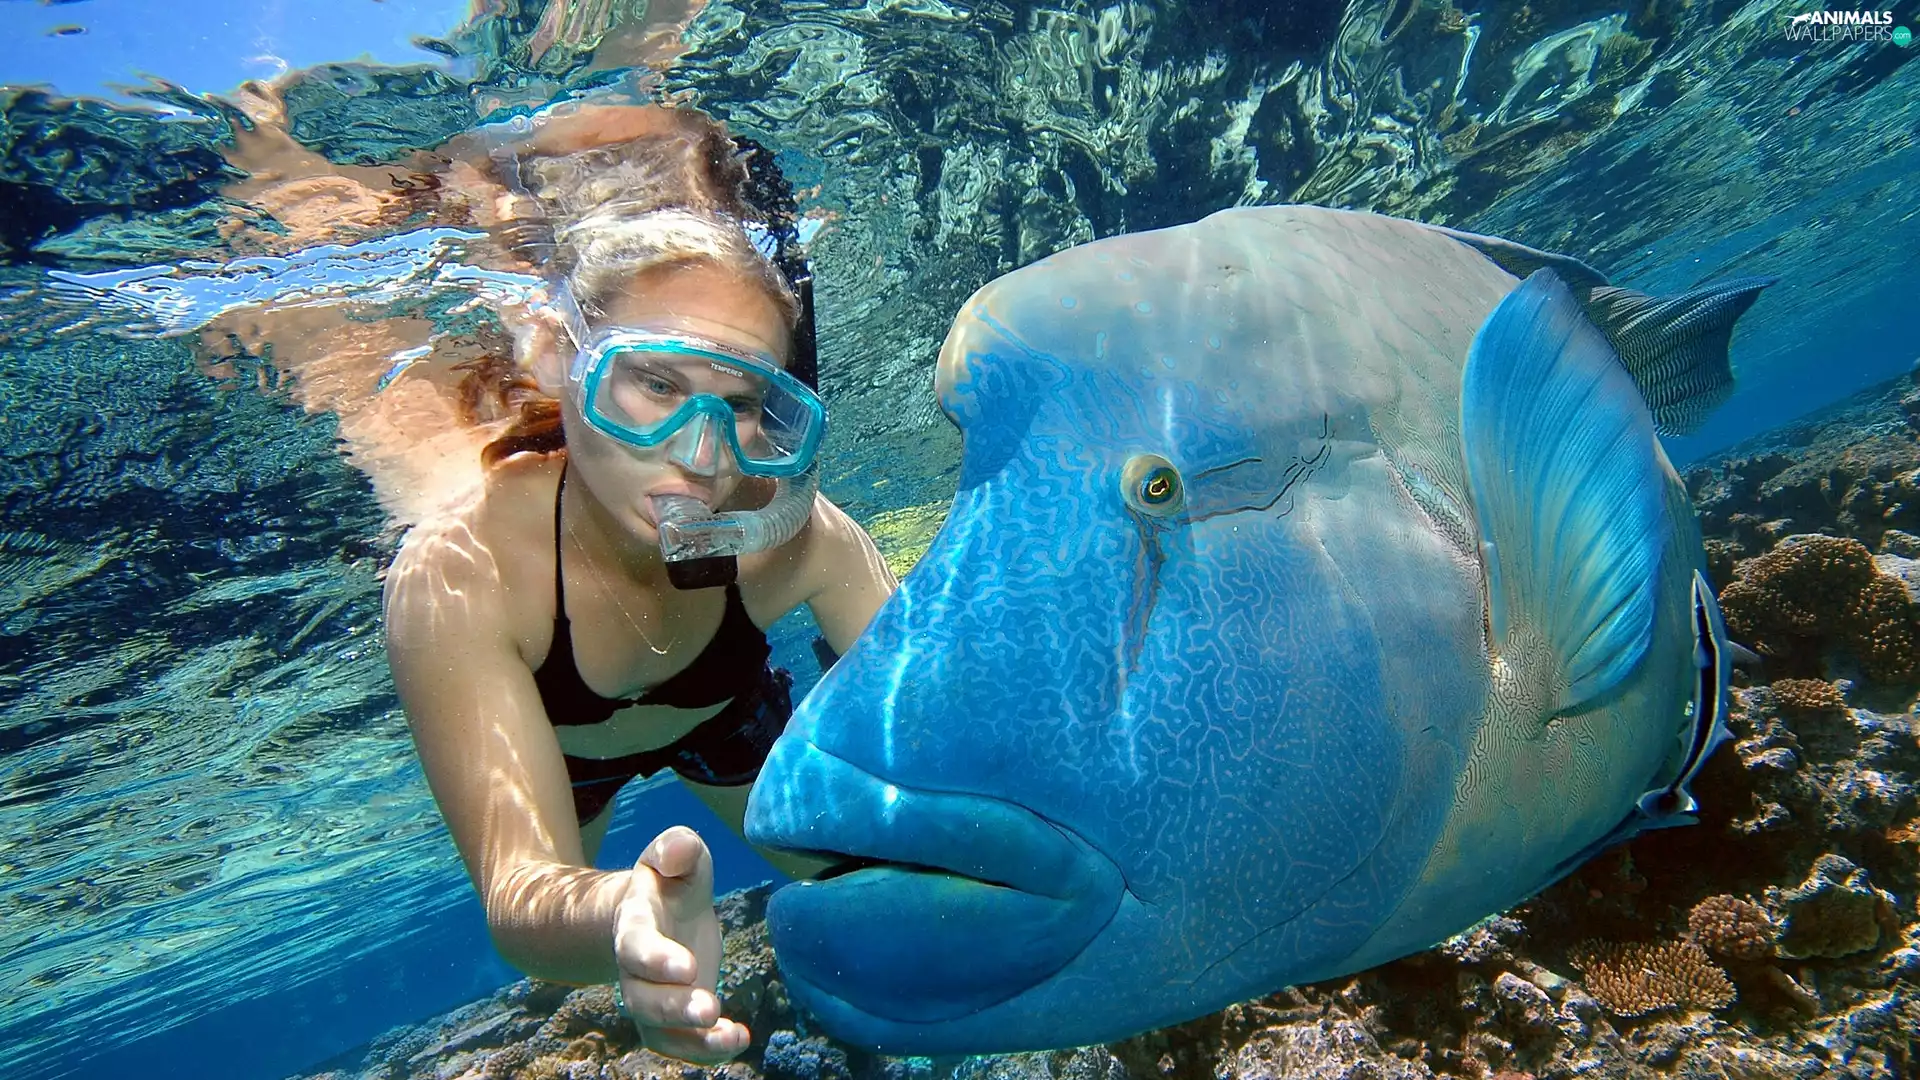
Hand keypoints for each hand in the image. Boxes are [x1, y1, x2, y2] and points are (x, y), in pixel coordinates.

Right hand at [613, 826, 749, 1063]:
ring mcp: (650, 1000)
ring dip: (693, 1040)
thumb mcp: (677, 854)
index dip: (657, 959)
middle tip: (709, 1008)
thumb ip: (678, 847)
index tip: (687, 967)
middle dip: (674, 1008)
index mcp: (634, 926)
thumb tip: (676, 853)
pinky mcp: (670, 1021)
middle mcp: (634, 971)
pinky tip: (739, 1039)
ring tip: (732, 1036)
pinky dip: (707, 1050)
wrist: (659, 912)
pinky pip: (681, 1046)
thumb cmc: (671, 881)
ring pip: (659, 1032)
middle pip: (643, 1000)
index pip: (636, 946)